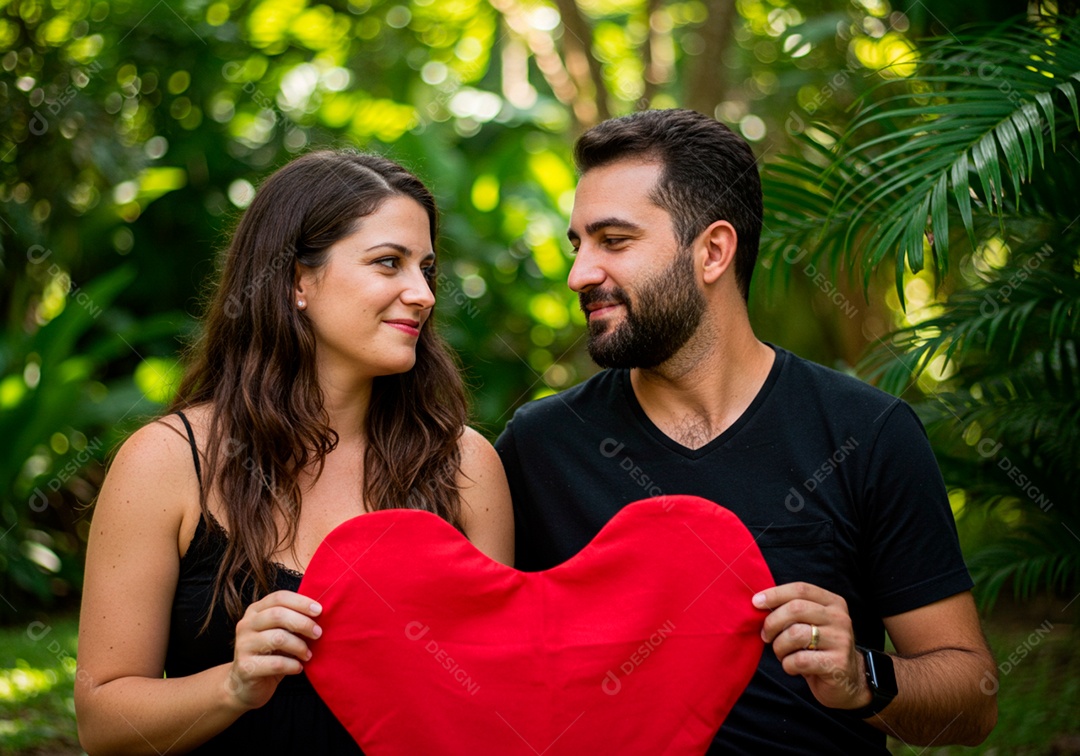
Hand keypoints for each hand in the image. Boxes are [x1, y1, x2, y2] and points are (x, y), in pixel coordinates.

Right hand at [225, 590, 322, 711]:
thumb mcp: (279, 633)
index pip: (279, 597)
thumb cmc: (269, 655)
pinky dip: (293, 665)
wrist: (245, 686)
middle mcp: (246, 625)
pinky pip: (276, 663)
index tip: (319, 611)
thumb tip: (318, 613)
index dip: (301, 602)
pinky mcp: (245, 667)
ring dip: (299, 646)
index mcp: (255, 611)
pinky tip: (299, 668)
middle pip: (278, 615)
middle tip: (318, 633)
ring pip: (277, 638)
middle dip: (303, 623)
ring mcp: (243, 645)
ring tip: (308, 655)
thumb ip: (292, 621)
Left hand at [753, 582, 870, 710]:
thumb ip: (793, 611)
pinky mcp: (837, 663)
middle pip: (795, 609)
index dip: (775, 594)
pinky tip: (792, 667)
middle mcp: (839, 618)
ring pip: (795, 634)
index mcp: (833, 603)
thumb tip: (758, 602)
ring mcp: (840, 640)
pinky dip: (787, 664)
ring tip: (782, 654)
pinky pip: (799, 660)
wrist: (847, 681)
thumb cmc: (819, 649)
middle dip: (772, 622)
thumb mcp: (811, 624)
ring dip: (779, 646)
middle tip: (766, 636)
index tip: (756, 603)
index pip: (800, 589)